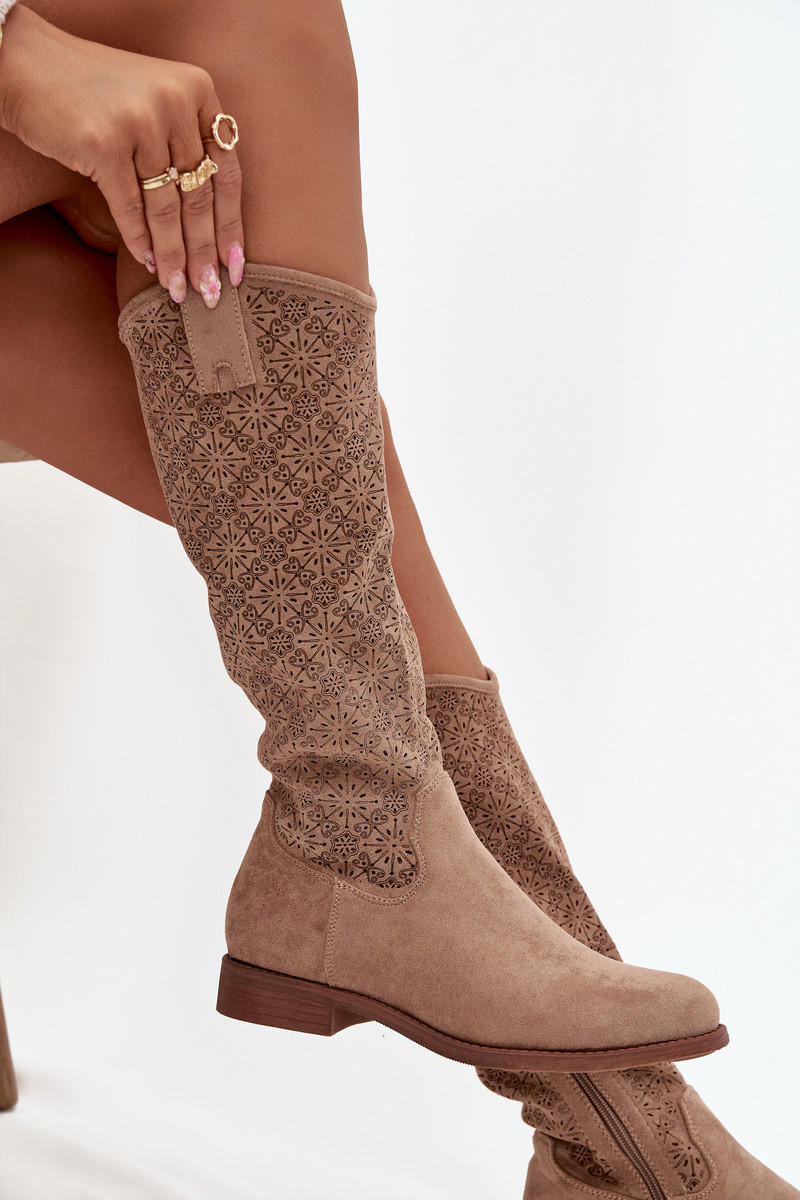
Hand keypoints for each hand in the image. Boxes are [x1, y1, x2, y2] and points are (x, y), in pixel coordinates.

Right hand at [0, 5, 244, 306]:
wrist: (25, 64)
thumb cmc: (95, 93)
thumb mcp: (154, 102)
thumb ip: (186, 142)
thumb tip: (214, 221)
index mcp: (197, 89)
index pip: (227, 170)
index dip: (232, 225)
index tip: (236, 267)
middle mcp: (174, 100)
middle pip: (199, 194)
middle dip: (204, 251)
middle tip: (209, 291)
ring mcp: (139, 120)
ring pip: (165, 207)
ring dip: (172, 256)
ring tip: (177, 288)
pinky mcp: (103, 142)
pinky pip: (129, 206)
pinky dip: (139, 240)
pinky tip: (147, 264)